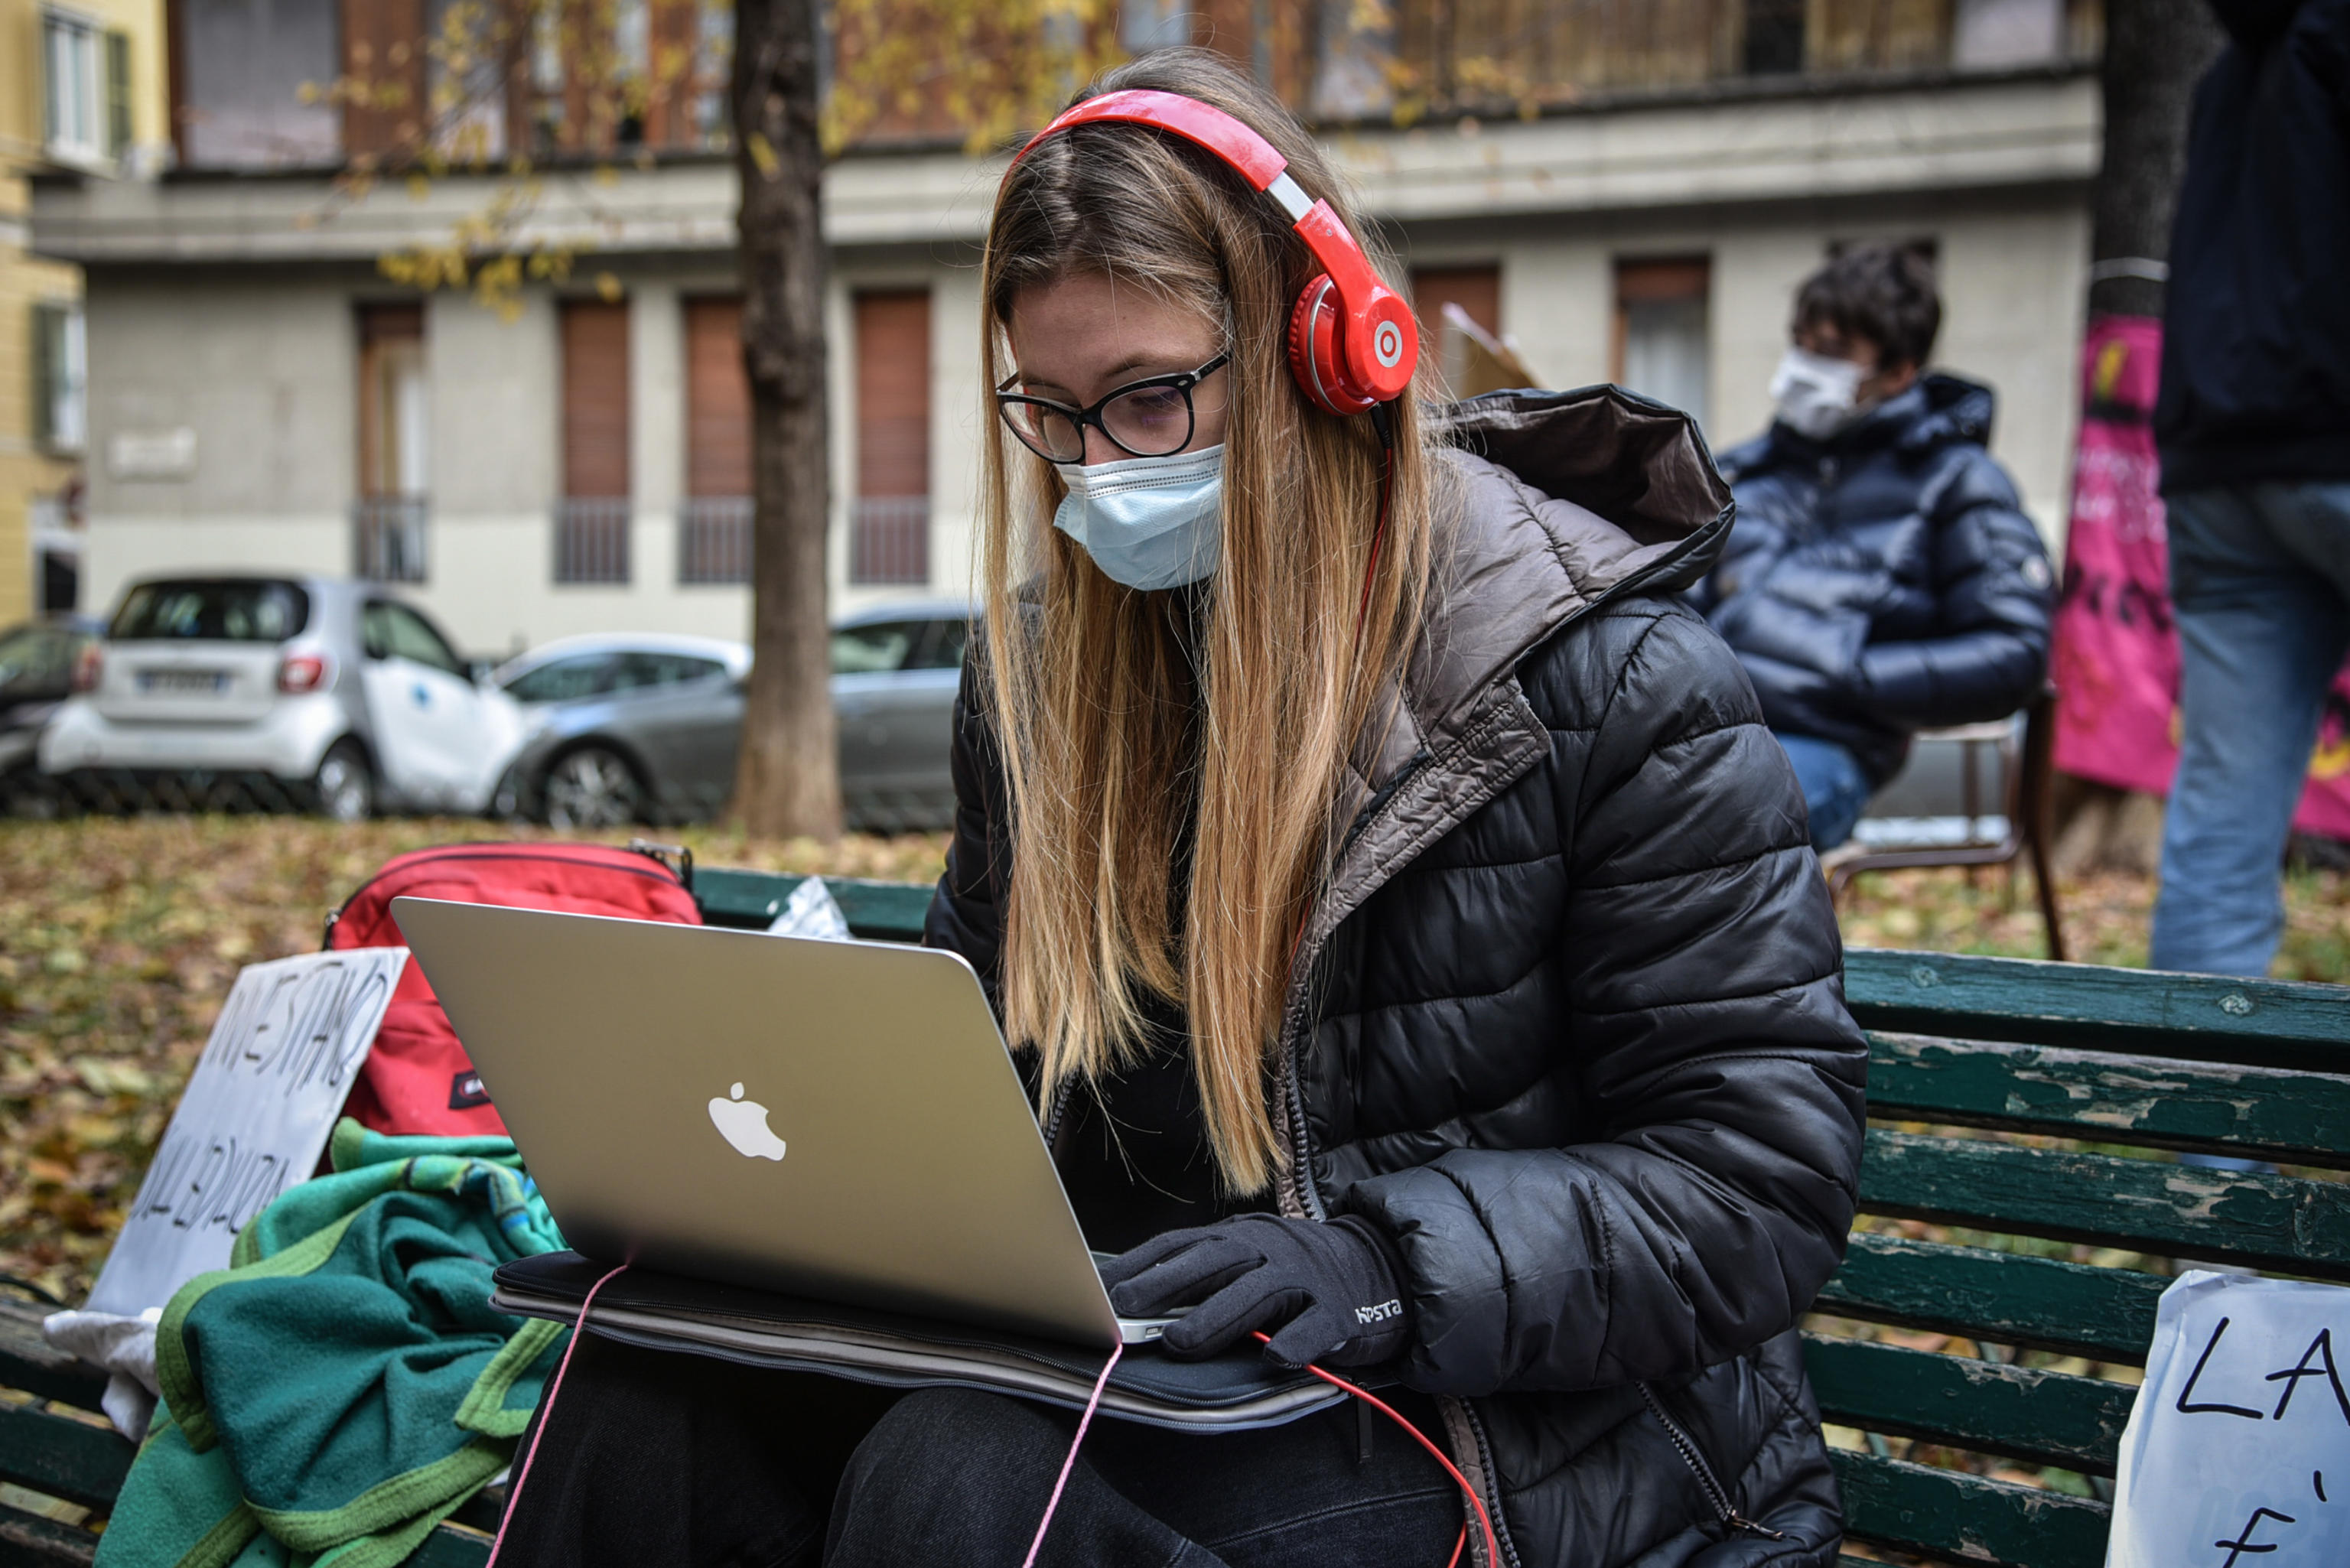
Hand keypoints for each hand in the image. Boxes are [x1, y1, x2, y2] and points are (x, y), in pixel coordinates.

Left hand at [1100, 1214, 1410, 1367]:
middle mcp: (1268, 1250)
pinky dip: (1295, 1343)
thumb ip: (1201, 1274)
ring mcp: (1306, 1279)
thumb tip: (1129, 1293)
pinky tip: (1275, 1360)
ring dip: (1216, 1317)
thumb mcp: (1247, 1260)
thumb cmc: (1295, 1272)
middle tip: (1127, 1310)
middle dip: (1166, 1284)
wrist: (1378, 1268)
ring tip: (1180, 1342)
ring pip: (1258, 1294)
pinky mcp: (1339, 1312)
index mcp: (1240, 1237)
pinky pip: (1316, 1327)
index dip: (1141, 1264)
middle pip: (1214, 1262)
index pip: (1182, 1244)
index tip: (1101, 1287)